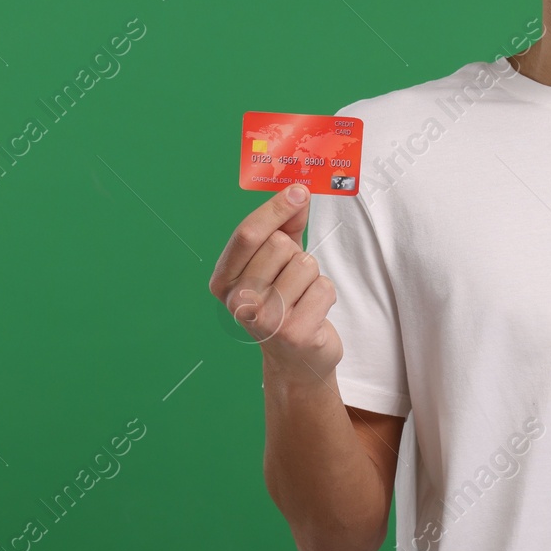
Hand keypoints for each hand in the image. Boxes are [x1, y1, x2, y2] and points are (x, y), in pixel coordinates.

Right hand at [207, 184, 342, 378]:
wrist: (297, 360)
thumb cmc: (286, 300)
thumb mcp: (279, 262)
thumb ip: (285, 225)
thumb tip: (299, 191)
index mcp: (224, 281)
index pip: (248, 234)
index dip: (275, 208)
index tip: (299, 191)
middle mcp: (238, 302)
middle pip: (280, 245)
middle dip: (295, 253)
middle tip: (292, 279)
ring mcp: (264, 320)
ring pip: (305, 264)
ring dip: (313, 277)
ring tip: (302, 297)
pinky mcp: (294, 333)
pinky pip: (323, 287)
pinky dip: (325, 295)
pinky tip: (313, 313)